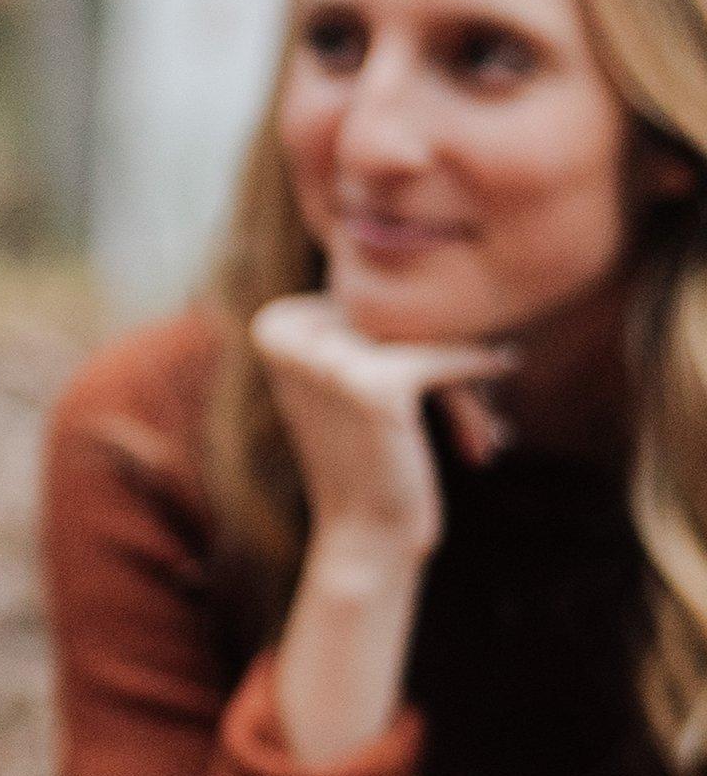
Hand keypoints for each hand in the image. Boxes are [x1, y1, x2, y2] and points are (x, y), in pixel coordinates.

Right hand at [249, 289, 509, 560]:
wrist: (365, 534)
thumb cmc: (372, 453)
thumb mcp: (355, 372)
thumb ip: (372, 313)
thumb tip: (429, 241)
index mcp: (275, 322)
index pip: (375, 294)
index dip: (417, 332)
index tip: (441, 376)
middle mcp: (291, 334)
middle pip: (404, 314)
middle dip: (447, 355)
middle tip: (479, 410)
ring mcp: (331, 358)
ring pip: (431, 335)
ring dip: (467, 379)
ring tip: (484, 426)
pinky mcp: (376, 385)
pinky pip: (452, 357)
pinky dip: (483, 371)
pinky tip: (502, 386)